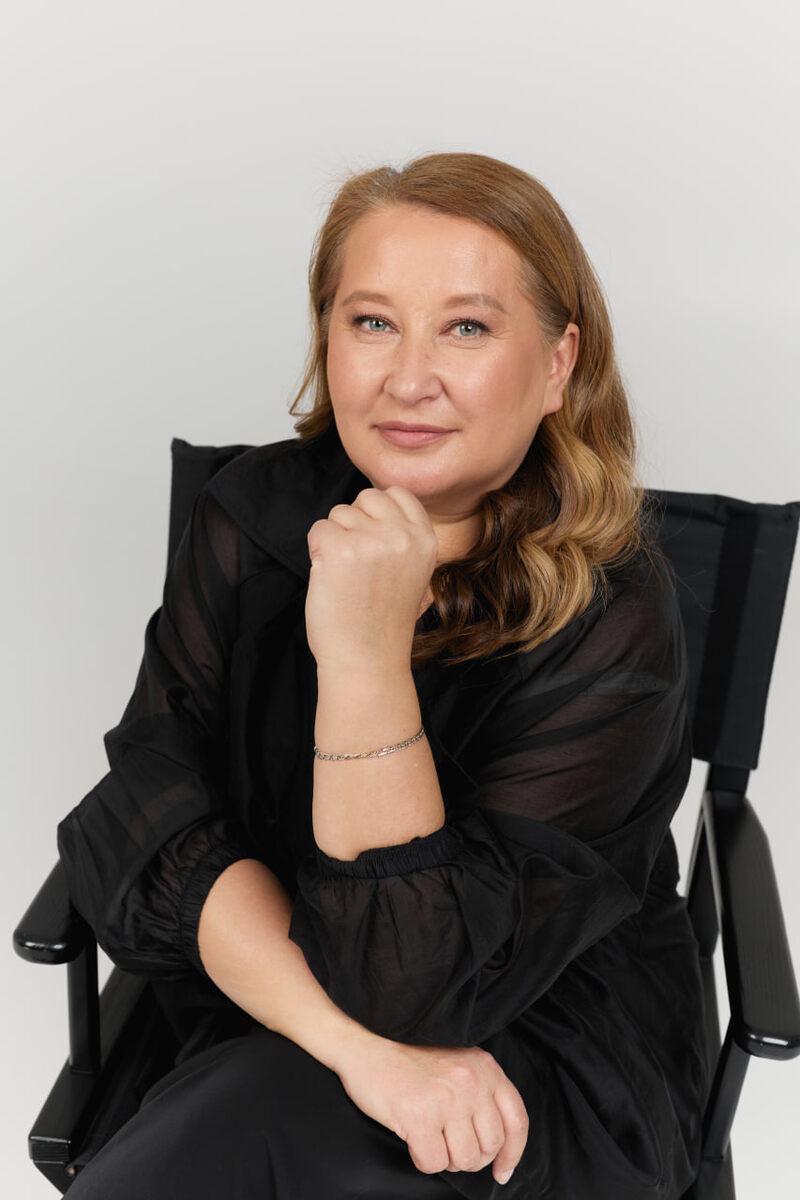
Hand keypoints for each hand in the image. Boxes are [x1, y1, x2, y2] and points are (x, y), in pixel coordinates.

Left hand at [305, 486, 438, 670]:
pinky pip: (318, 530)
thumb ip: (402, 537)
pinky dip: (316, 552)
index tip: (372, 542)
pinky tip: (330, 580)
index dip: (377, 513)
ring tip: (346, 577)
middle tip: (357, 563)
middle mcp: (402, 536)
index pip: (397, 493)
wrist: (366, 661)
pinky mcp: (338, 550)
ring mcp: (370, 541)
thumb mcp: (414, 572)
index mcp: (426, 539)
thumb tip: (372, 505)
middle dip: (354, 523)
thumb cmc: (383, 621)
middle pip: (366, 497)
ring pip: (338, 514)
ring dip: (334, 540)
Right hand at [334, 1037, 528, 1185]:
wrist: (368, 1042)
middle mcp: (472, 1082)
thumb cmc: (409, 1056)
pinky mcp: (420, 1116)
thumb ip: (481, 1091)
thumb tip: (497, 1143)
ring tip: (430, 1138)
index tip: (501, 1171)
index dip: (511, 1154)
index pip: (516, 1121)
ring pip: (465, 1159)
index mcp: (485, 1068)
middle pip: (490, 1146)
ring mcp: (447, 1099)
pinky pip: (434, 1163)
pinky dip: (423, 1160)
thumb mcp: (458, 1062)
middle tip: (448, 1144)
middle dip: (470, 1156)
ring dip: (446, 1158)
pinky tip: (413, 1140)